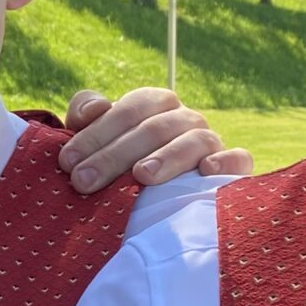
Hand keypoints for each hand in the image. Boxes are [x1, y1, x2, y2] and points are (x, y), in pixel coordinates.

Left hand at [58, 89, 254, 193]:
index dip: (96, 134)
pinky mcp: (235, 167)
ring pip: (194, 141)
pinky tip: (205, 171)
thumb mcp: (98, 138)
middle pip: (154, 128)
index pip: (129, 110)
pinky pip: (238, 158)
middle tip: (84, 182)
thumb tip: (93, 110)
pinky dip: (225, 161)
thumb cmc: (122, 164)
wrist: (162, 200)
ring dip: (168, 157)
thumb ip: (86, 115)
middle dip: (115, 155)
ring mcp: (211, 141)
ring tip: (141, 176)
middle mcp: (184, 118)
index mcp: (154, 105)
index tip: (67, 162)